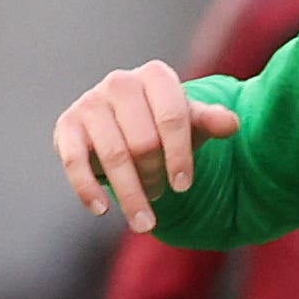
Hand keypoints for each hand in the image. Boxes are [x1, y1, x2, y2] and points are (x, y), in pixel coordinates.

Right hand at [52, 61, 239, 232]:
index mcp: (155, 75)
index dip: (180, 156)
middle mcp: (120, 81)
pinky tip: (101, 211)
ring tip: (143, 222)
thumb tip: (232, 124)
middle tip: (160, 192)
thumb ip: (210, 122)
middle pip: (143, 142)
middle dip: (154, 175)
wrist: (121, 124)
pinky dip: (87, 189)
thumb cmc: (162, 124)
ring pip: (114, 157)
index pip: (172, 119)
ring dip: (130, 195)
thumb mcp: (190, 123)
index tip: (184, 186)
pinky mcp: (66, 126)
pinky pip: (74, 162)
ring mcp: (90, 102)